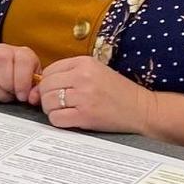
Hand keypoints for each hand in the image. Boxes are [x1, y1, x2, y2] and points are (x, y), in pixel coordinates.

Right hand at [0, 42, 41, 103]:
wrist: (8, 77)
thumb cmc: (23, 81)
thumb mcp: (35, 83)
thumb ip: (37, 90)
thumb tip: (32, 98)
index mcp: (22, 53)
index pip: (22, 61)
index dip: (22, 82)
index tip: (22, 96)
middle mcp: (2, 51)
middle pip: (0, 61)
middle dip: (7, 86)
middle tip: (12, 95)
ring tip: (4, 96)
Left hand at [33, 55, 154, 134]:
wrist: (141, 109)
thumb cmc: (118, 91)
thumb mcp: (96, 71)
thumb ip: (72, 73)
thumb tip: (41, 84)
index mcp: (84, 63)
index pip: (49, 71)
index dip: (47, 83)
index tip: (54, 90)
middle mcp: (82, 77)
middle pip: (46, 86)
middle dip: (46, 97)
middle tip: (56, 103)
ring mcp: (84, 97)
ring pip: (48, 102)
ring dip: (51, 109)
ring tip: (63, 111)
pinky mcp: (86, 116)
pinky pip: (57, 118)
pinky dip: (58, 120)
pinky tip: (68, 119)